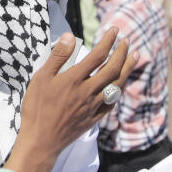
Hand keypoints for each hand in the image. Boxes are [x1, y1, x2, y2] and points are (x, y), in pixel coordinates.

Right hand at [5, 28, 137, 171]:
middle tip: (126, 41)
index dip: (108, 41)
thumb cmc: (37, 108)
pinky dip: (119, 90)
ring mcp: (93, 106)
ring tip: (134, 57)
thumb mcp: (41, 78)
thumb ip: (57, 57)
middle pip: (112, 69)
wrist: (41, 141)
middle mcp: (88, 91)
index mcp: (74, 79)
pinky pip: (112, 102)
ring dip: (127, 70)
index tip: (114, 30)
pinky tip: (121, 84)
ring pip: (117, 85)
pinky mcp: (94, 118)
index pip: (97, 55)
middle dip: (122, 53)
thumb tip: (70, 36)